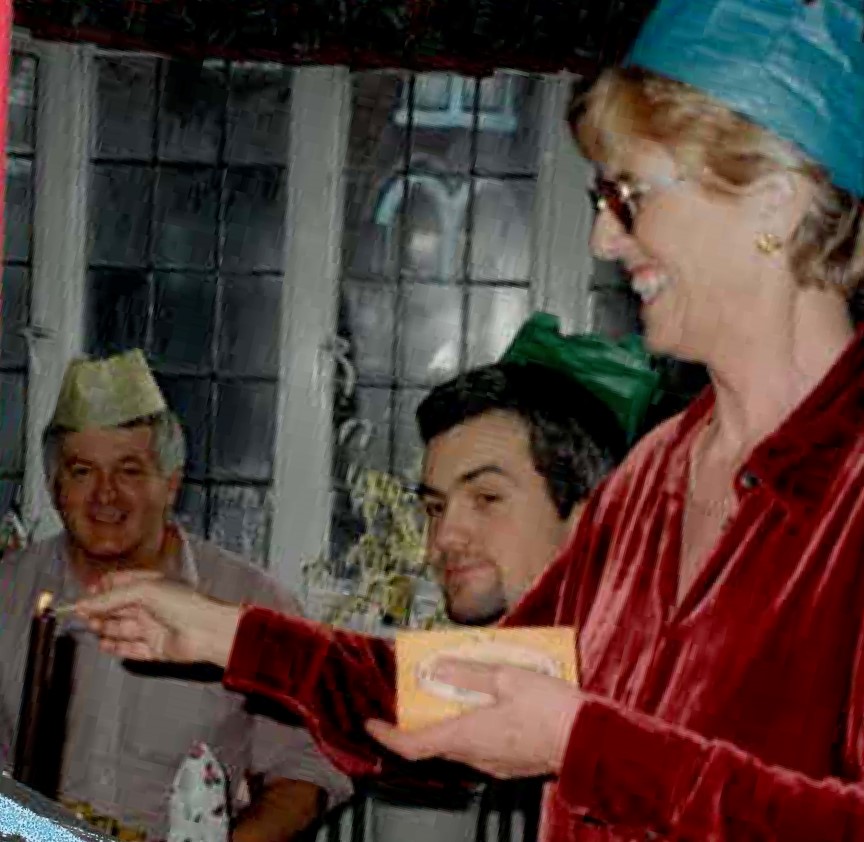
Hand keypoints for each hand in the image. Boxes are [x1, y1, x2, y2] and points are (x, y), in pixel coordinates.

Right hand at [73, 570, 241, 665]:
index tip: (85, 595)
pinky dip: (118, 647)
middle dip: (100, 610)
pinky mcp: (157, 648)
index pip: (121, 584)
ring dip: (106, 628)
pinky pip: (133, 649)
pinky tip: (105, 645)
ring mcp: (155, 627)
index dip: (102, 589)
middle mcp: (153, 605)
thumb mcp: (144, 591)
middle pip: (119, 608)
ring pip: (123, 628)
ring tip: (92, 627)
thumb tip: (84, 603)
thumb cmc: (185, 604)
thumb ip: (112, 598)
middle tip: (83, 615)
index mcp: (153, 585)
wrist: (209, 630)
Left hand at [365, 658, 582, 778]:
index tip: (372, 723)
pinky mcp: (511, 763)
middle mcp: (476, 756)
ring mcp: (494, 763)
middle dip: (423, 718)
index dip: (387, 736)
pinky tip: (489, 703)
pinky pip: (481, 745)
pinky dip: (473, 725)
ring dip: (451, 719)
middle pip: (435, 742)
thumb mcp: (507, 677)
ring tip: (459, 688)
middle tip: (422, 689)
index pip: (413, 745)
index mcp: (468, 735)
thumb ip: (470, 674)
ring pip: (459, 743)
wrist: (590, 740)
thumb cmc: (550, 708)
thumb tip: (439, 669)